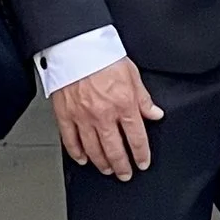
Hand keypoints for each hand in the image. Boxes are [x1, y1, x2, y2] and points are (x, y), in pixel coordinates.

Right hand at [50, 57, 163, 181]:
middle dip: (122, 166)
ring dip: (102, 163)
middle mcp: (104, 114)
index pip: (136, 138)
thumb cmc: (102, 55)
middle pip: (115, 150)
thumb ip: (143, 98)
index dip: (141, 154)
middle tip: (125, 174)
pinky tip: (83, 159)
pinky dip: (77, 153)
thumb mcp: (132, 74)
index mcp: (123, 103)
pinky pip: (71, 141)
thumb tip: (155, 114)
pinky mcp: (65, 115)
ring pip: (94, 150)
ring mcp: (83, 117)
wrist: (75, 45)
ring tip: (108, 169)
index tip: (143, 162)